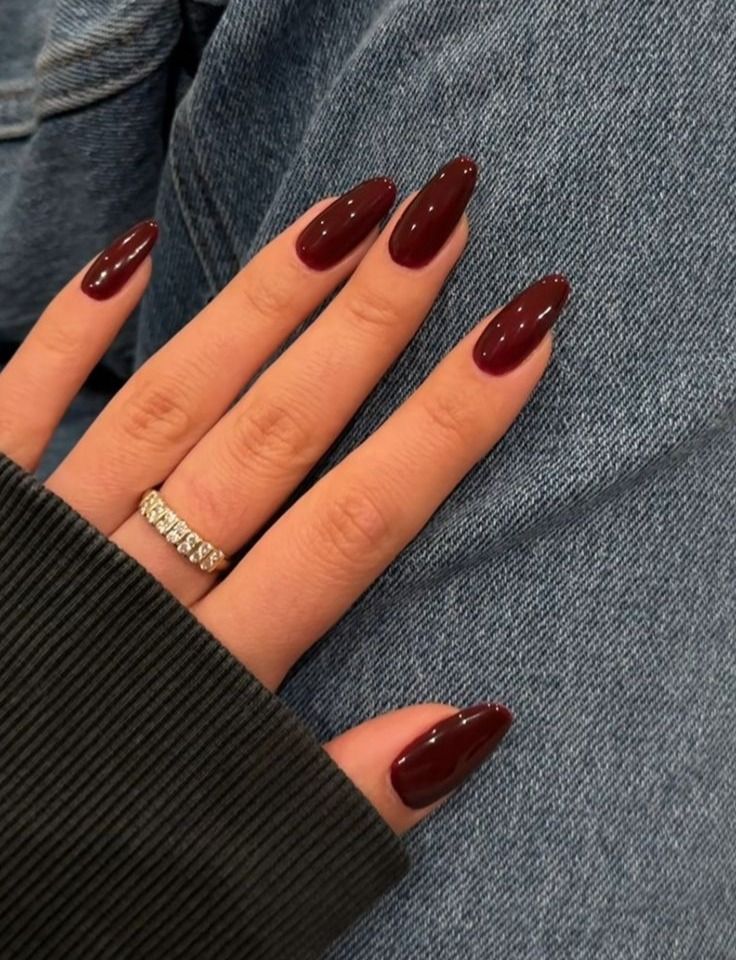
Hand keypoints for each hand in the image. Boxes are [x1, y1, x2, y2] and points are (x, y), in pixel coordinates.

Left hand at [0, 157, 568, 826]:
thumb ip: (340, 795)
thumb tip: (476, 721)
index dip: (445, 429)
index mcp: (208, 673)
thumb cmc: (77, 874)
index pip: (354, 525)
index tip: (521, 335)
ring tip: (343, 213)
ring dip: (258, 307)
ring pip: (170, 405)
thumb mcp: (227, 867)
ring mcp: (49, 547)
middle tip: (441, 222)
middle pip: (274, 438)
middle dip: (367, 328)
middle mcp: (136, 591)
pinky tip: (128, 253)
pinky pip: (16, 412)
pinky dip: (67, 338)